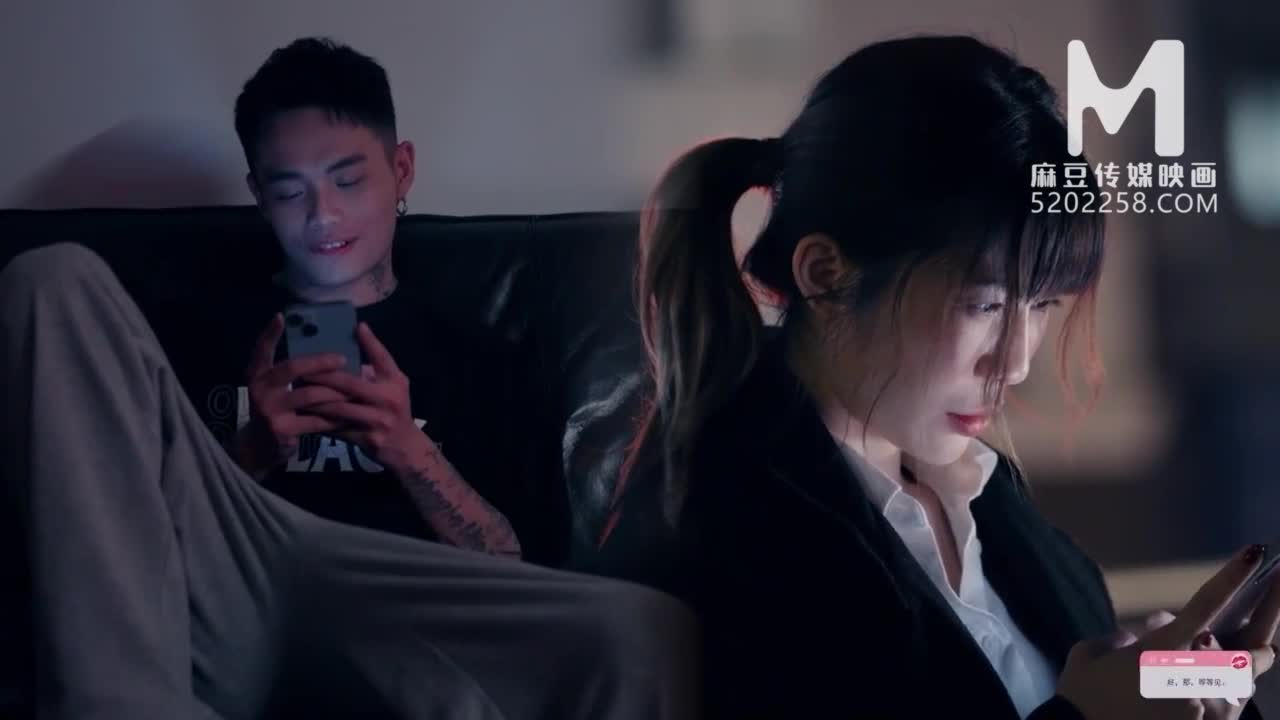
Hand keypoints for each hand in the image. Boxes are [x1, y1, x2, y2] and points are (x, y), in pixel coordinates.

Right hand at [236, 313, 349, 475]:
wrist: (260, 448)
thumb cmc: (276, 410)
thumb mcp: (275, 388)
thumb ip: (290, 372)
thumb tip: (324, 353)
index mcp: (257, 374)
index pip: (262, 349)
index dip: (270, 333)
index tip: (281, 316)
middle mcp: (259, 388)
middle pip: (293, 367)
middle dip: (321, 362)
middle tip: (343, 358)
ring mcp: (269, 410)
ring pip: (311, 395)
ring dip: (336, 392)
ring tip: (355, 389)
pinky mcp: (282, 429)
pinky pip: (317, 420)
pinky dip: (335, 418)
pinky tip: (349, 415)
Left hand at [297, 322, 431, 474]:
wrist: (404, 446)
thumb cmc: (395, 409)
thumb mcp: (394, 386)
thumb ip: (377, 370)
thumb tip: (350, 352)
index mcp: (395, 382)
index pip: (382, 358)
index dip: (370, 341)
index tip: (357, 326)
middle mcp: (389, 399)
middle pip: (350, 384)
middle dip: (323, 377)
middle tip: (302, 370)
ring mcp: (378, 420)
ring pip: (339, 408)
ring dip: (316, 401)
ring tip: (298, 393)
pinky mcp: (368, 438)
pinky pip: (338, 429)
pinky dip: (320, 423)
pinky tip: (305, 417)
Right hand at [1053, 545, 1279, 719]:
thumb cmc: (1082, 696)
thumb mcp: (1089, 656)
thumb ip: (1116, 640)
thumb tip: (1132, 639)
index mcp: (1163, 647)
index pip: (1206, 605)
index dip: (1233, 576)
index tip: (1255, 553)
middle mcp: (1190, 674)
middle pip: (1245, 657)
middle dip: (1255, 651)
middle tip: (1258, 648)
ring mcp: (1198, 703)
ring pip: (1237, 688)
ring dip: (1234, 681)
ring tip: (1216, 676)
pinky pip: (1217, 712)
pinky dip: (1210, 705)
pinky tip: (1184, 706)